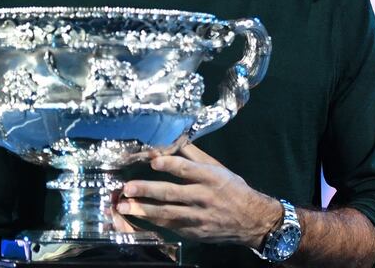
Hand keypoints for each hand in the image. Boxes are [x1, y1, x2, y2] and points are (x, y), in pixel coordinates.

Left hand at [113, 143, 281, 246]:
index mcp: (211, 177)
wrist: (250, 220)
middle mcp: (204, 197)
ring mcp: (198, 217)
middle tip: (127, 187)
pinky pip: (171, 226)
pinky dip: (154, 221)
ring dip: (143, 209)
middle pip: (172, 193)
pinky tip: (139, 217)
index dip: (169, 164)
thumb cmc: (232, 189)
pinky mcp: (195, 232)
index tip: (152, 161)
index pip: (187, 169)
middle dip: (147, 190)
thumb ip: (194, 156)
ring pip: (167, 213)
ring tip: (125, 206)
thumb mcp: (218, 168)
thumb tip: (172, 141)